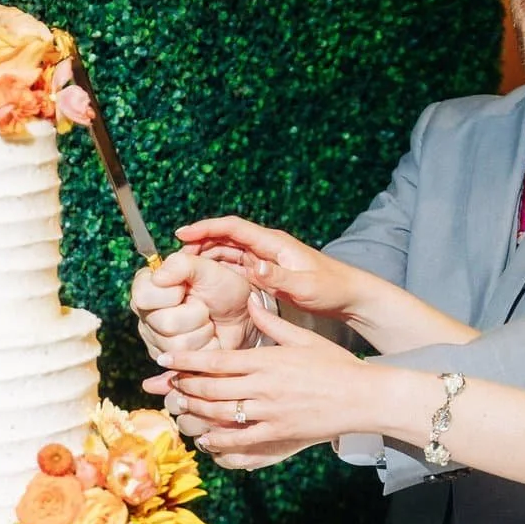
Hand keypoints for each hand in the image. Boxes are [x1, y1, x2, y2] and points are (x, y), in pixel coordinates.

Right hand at [131, 246, 255, 362]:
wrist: (243, 316)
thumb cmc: (224, 289)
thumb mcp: (207, 269)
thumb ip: (181, 265)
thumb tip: (158, 277)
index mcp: (147, 287)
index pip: (143, 296)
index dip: (171, 293)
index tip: (186, 288)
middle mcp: (146, 313)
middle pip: (165, 322)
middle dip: (196, 314)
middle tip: (203, 306)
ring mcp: (155, 339)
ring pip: (178, 343)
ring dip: (203, 330)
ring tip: (207, 321)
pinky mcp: (168, 359)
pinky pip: (187, 359)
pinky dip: (206, 346)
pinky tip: (207, 337)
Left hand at [155, 299, 381, 467]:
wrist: (362, 395)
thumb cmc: (336, 363)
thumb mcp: (304, 337)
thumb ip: (273, 322)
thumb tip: (252, 300)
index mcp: (267, 360)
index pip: (216, 360)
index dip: (186, 361)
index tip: (164, 360)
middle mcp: (263, 386)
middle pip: (210, 387)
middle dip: (183, 386)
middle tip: (165, 385)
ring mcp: (269, 411)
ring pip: (219, 412)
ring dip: (195, 411)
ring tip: (179, 407)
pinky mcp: (278, 432)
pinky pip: (239, 439)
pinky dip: (217, 439)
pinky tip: (204, 437)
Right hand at [175, 215, 357, 320]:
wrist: (349, 296)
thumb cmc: (331, 288)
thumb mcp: (305, 286)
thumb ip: (279, 277)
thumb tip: (255, 265)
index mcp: (274, 243)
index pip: (234, 227)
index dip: (207, 227)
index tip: (182, 233)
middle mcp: (267, 247)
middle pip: (226, 238)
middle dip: (199, 242)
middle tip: (175, 258)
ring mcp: (266, 259)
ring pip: (228, 252)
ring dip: (206, 257)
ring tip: (183, 269)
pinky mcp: (266, 273)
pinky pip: (236, 267)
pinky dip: (219, 270)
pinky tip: (204, 282)